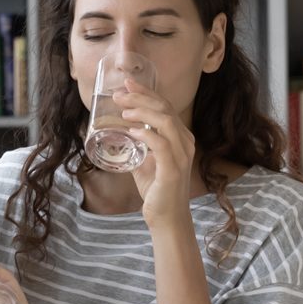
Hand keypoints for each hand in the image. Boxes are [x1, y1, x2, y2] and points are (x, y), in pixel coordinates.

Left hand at [114, 78, 196, 224]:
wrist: (167, 218)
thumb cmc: (158, 191)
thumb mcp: (146, 163)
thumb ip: (137, 148)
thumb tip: (118, 134)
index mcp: (181, 138)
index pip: (165, 107)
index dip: (147, 93)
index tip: (128, 85)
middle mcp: (185, 143)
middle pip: (165, 109)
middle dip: (141, 98)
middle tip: (119, 94)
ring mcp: (181, 156)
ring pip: (166, 122)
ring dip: (143, 112)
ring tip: (123, 111)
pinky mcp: (173, 169)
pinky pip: (161, 145)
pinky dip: (145, 134)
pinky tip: (130, 131)